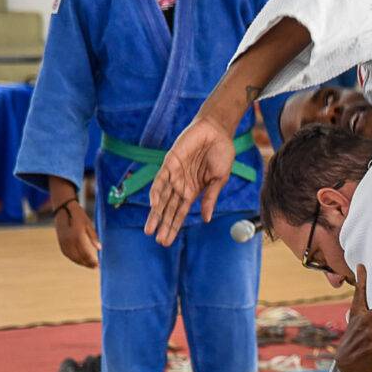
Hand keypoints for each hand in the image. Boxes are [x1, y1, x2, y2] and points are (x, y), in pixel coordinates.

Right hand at [54, 198, 100, 268]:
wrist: (63, 209)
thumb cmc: (79, 216)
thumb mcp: (89, 224)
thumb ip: (94, 237)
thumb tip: (100, 248)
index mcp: (77, 235)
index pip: (86, 252)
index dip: (92, 260)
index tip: (98, 264)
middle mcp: (69, 240)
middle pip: (79, 257)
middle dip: (87, 263)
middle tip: (95, 267)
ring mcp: (63, 241)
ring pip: (72, 257)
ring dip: (80, 263)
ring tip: (88, 266)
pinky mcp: (60, 242)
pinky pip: (66, 254)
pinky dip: (73, 259)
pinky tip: (79, 261)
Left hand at [144, 116, 236, 246]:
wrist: (218, 131)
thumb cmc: (221, 153)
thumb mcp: (219, 180)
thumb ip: (210, 198)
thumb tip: (205, 219)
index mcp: (193, 191)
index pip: (180, 212)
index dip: (173, 226)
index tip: (167, 241)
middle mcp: (181, 185)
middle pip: (169, 209)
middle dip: (163, 225)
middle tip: (158, 240)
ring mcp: (174, 174)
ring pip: (162, 198)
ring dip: (156, 214)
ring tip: (150, 229)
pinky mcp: (170, 162)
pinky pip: (160, 179)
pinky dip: (156, 192)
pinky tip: (153, 205)